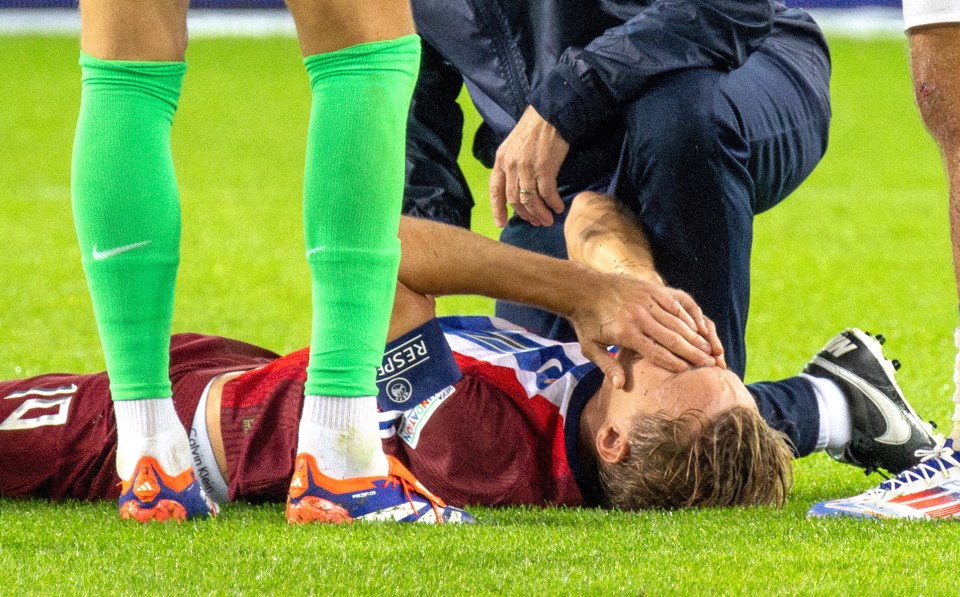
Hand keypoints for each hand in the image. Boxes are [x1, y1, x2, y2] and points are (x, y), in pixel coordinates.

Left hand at [490, 106, 569, 227]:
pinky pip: (547, 193)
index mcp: (501, 160)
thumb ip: (512, 165)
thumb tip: (517, 186)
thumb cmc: (533, 128)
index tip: (500, 223)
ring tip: (547, 220)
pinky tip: (558, 208)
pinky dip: (552, 203)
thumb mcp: (513, 145)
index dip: (497, 209)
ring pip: (530, 200)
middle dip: (524, 214)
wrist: (550, 114)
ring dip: (539, 213)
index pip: (495, 189)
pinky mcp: (545, 168)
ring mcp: (527, 168)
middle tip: (534, 222)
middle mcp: (511, 166)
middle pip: (514, 199)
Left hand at [570, 275, 725, 387]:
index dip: (674, 363)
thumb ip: (608, 366)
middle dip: (693, 353)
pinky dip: (689, 316)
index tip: (690, 372)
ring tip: (709, 349)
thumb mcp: (590, 348)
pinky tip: (698, 327)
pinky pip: (676, 303)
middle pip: (672, 338)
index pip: (656, 352)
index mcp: (625, 333)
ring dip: (695, 336)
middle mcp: (639, 316)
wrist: (582, 288)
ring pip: (678, 320)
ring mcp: (646, 300)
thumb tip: (621, 386)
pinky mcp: (650, 288)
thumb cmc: (586, 322)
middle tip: (709, 364)